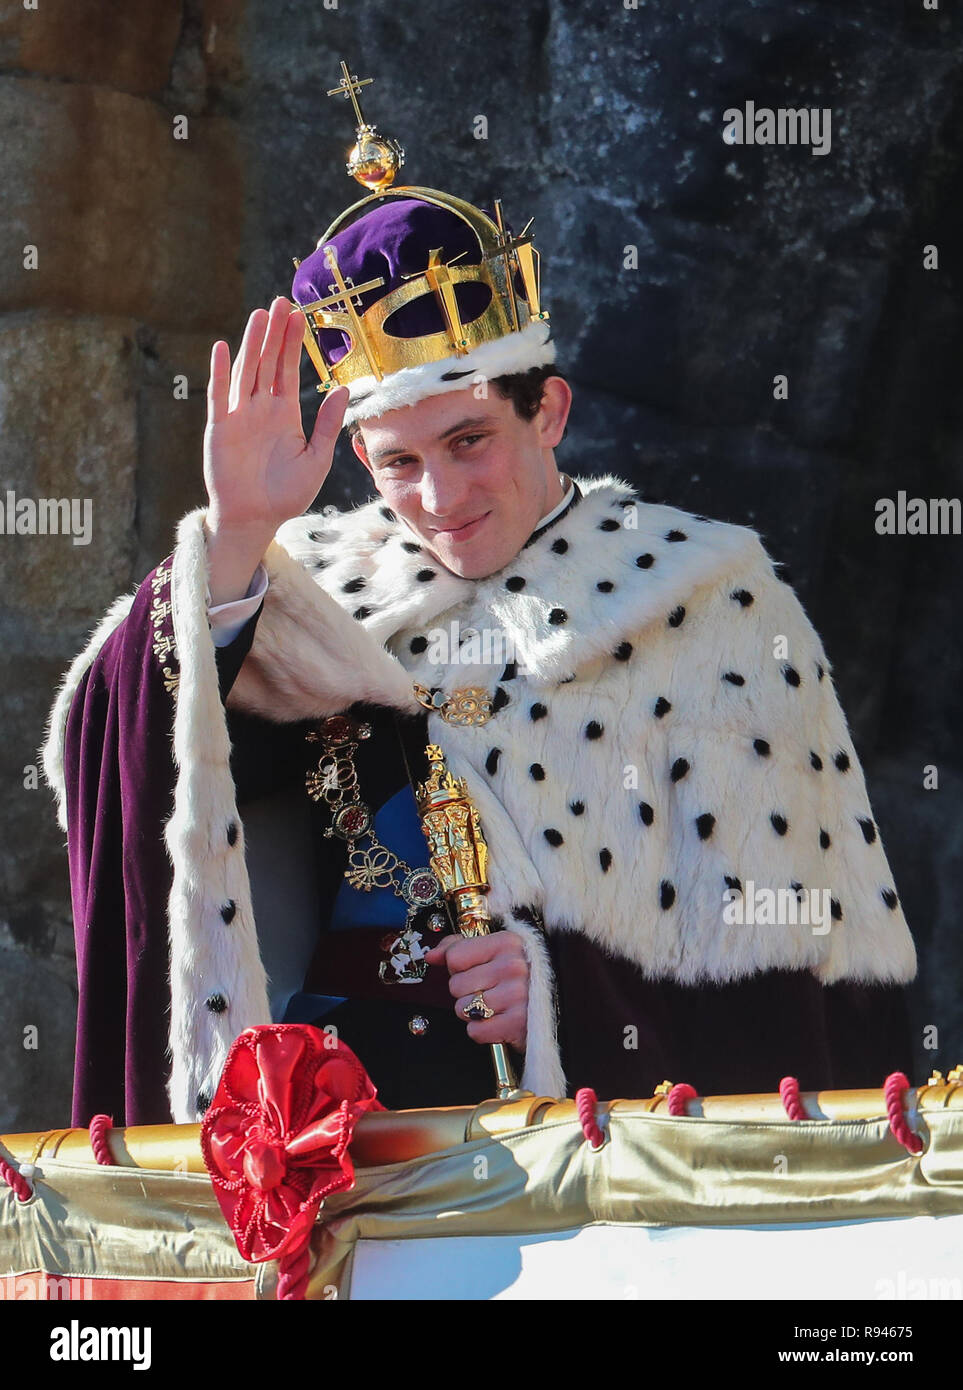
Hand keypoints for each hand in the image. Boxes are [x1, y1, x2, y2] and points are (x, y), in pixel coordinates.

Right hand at [203, 295, 348, 537]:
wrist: (255, 520)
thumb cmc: (285, 495)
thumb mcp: (316, 459)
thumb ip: (327, 425)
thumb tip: (343, 388)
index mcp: (284, 414)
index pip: (288, 370)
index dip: (293, 344)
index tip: (300, 316)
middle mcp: (260, 409)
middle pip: (267, 363)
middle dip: (274, 333)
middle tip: (281, 301)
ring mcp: (239, 417)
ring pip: (247, 372)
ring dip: (252, 344)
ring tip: (260, 316)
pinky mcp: (220, 429)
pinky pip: (220, 396)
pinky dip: (221, 373)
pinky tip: (224, 348)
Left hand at [424, 931, 528, 1051]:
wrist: (559, 1003)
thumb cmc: (522, 976)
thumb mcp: (496, 951)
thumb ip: (460, 948)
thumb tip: (431, 956)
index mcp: (507, 942)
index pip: (455, 958)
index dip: (459, 968)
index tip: (477, 970)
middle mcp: (514, 966)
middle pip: (456, 985)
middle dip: (466, 992)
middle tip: (489, 991)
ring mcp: (517, 995)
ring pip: (463, 1009)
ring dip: (473, 1013)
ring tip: (495, 1006)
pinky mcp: (518, 1024)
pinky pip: (475, 1031)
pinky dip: (482, 1031)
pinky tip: (498, 1021)